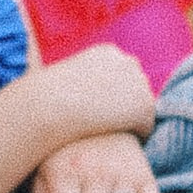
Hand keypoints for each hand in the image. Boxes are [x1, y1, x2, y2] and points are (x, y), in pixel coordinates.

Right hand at [39, 41, 157, 146]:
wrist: (52, 105)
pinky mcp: (145, 107)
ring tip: (110, 134)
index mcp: (108, 52)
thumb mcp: (63, 76)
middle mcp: (128, 63)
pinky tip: (115, 140)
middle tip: (107, 122)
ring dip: (130, 120)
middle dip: (126, 104)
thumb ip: (81, 79)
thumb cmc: (47, 95)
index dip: (113, 92)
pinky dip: (133, 135)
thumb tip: (81, 92)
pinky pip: (145, 127)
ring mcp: (139, 84)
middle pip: (137, 88)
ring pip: (143, 108)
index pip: (123, 73)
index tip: (100, 107)